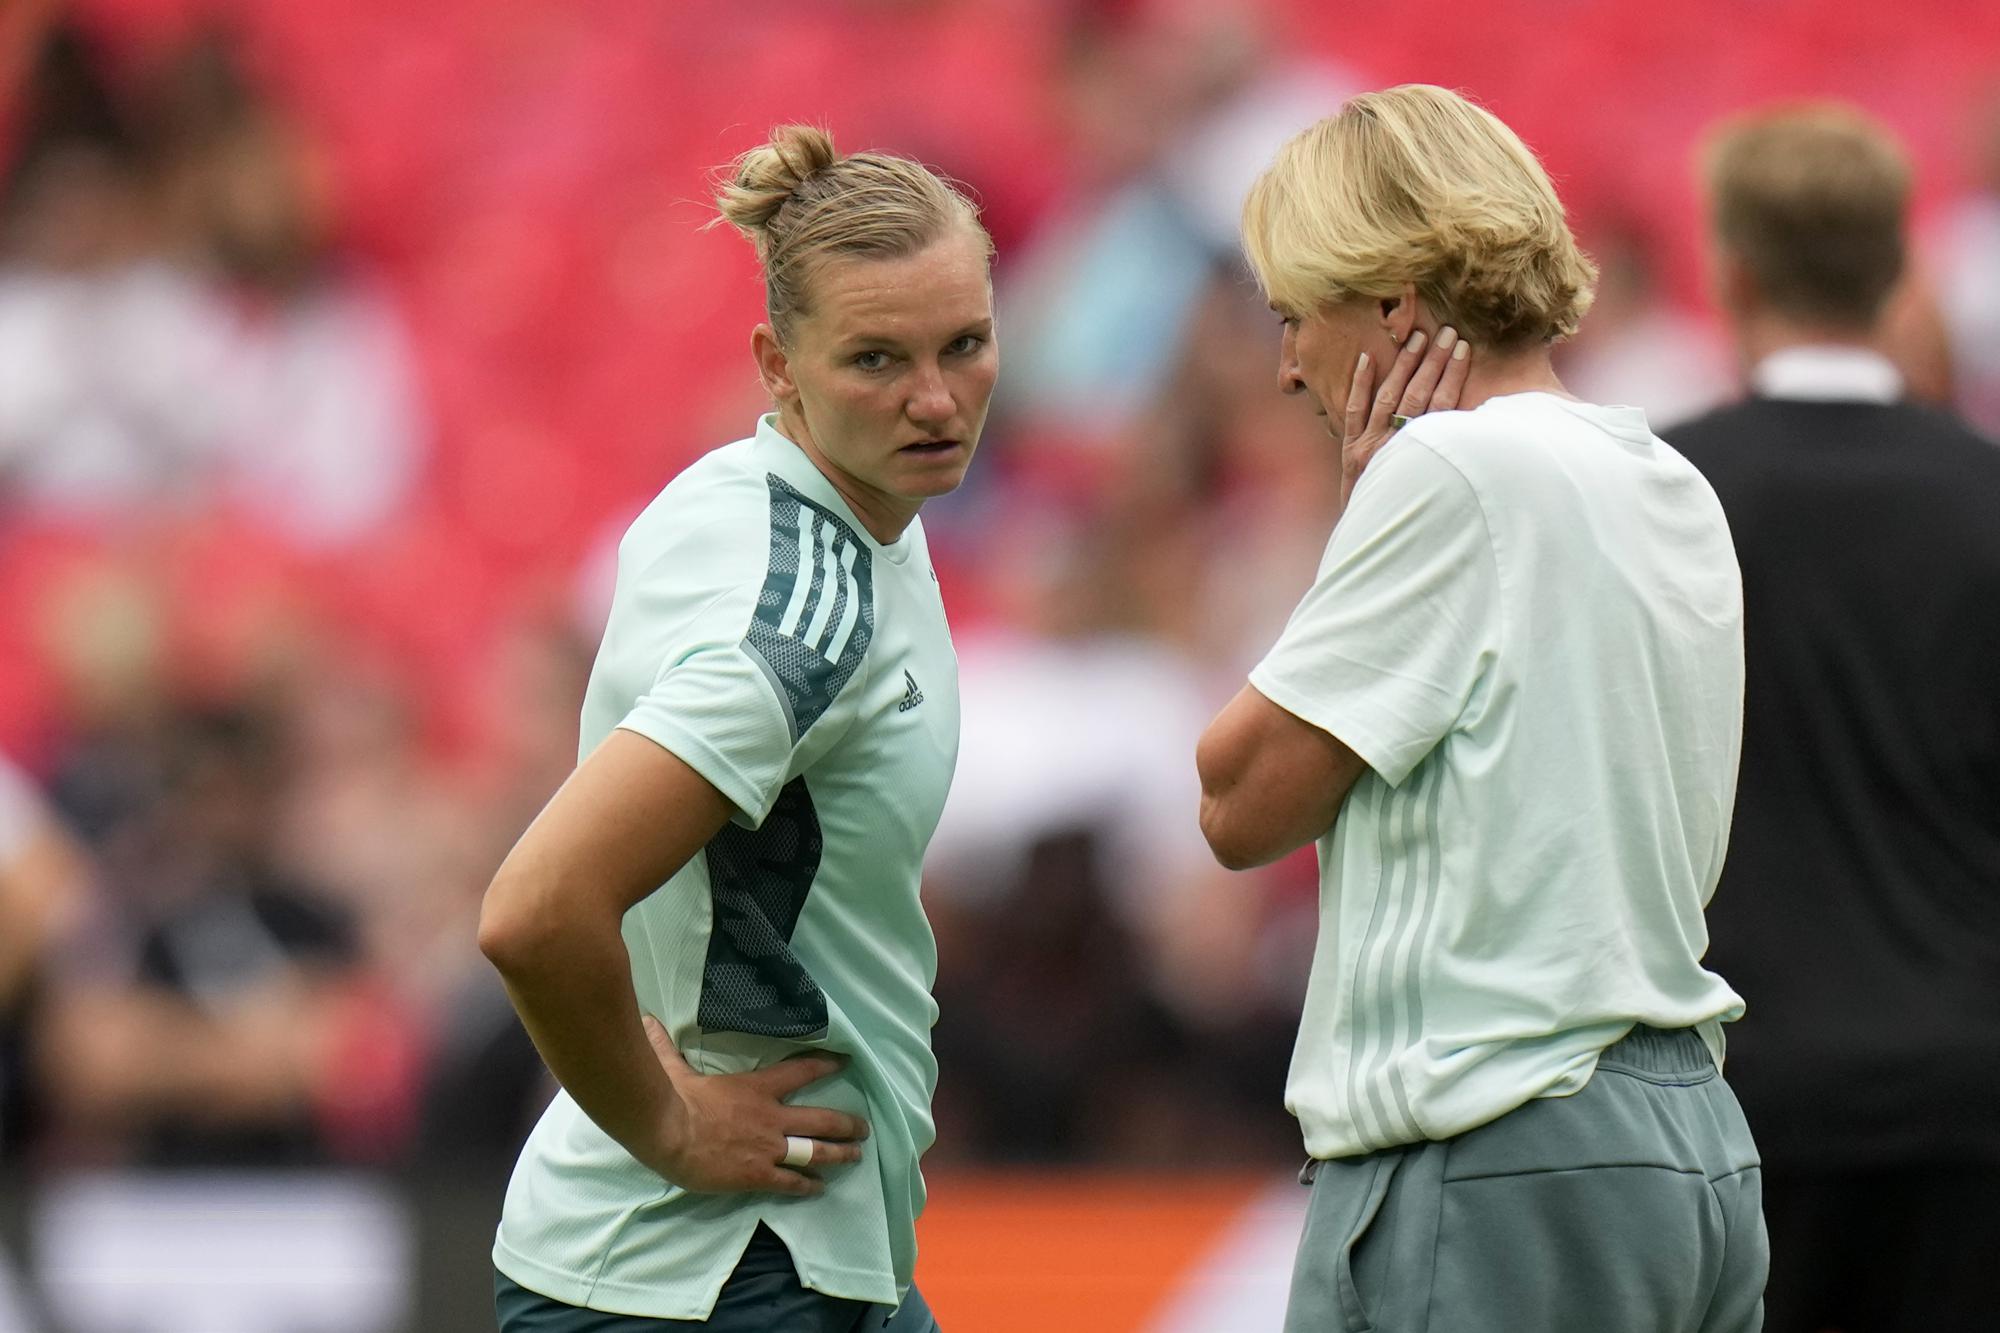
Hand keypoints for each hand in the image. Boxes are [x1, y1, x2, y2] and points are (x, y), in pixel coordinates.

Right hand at [639, 1014, 868, 1196]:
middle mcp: (771, 1117)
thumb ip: (667, 1049)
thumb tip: (648, 1022)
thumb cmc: (674, 1100)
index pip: (800, 1071)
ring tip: (856, 1156)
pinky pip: (792, 1182)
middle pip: (821, 1119)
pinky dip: (809, 1185)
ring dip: (840, 1154)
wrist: (669, 1133)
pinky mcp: (758, 1175)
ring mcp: (768, 1147)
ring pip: (815, 1151)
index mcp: (756, 1088)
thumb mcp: (674, 1069)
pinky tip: (820, 1187)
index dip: (825, 1065)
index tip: (844, 1063)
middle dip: (847, 1124)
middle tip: (864, 1128)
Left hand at [1340, 326, 1471, 514]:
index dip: (1454, 376)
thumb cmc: (1414, 514)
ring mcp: (1369, 447)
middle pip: (1416, 395)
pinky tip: (1367, 357)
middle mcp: (1395, 448)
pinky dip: (1360, 384)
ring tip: (1418, 338)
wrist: (1374, 539)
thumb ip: (1454, 455)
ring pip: (1388, 397)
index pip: (1442, 406)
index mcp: (1422, 456)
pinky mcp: (1350, 450)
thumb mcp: (1441, 488)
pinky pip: (1354, 411)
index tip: (1464, 349)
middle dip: (1433, 362)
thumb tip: (1481, 427)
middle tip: (1446, 332)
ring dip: (1404, 365)